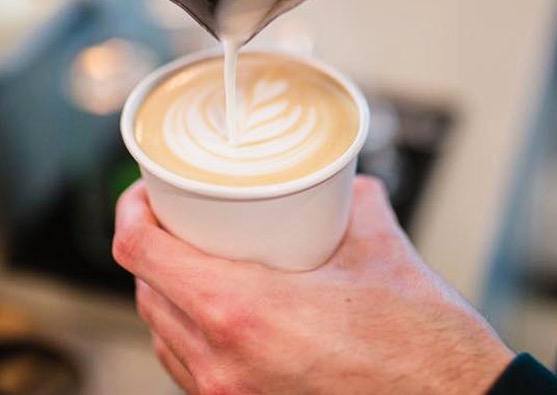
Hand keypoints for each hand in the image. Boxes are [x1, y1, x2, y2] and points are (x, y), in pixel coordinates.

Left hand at [112, 176, 514, 393]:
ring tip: (199, 263)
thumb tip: (343, 185)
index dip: (131, 212)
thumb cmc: (425, 347)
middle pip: (146, 293)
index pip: (141, 253)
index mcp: (243, 314)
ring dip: (168, 294)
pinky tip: (222, 317)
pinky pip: (192, 372)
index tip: (145, 192)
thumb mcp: (383, 253)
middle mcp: (223, 365)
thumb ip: (353, 204)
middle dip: (152, 248)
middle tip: (179, 218)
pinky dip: (193, 337)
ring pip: (164, 337)